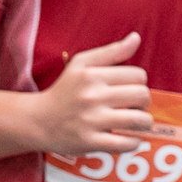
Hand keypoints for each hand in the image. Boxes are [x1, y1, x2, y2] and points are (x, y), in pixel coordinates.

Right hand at [29, 32, 151, 157]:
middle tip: (132, 106)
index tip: (128, 89)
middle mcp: (91, 97)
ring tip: (135, 122)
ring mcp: (90, 121)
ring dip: (144, 122)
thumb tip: (136, 38)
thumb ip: (112, 51)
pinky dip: (134, 142)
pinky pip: (126, 143)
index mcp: (92, 76)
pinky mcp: (89, 142)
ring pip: (139, 120)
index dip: (139, 82)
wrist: (37, 121)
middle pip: (142, 96)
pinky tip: (128, 137)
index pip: (139, 75)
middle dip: (143, 102)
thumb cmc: (65, 90)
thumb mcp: (82, 64)